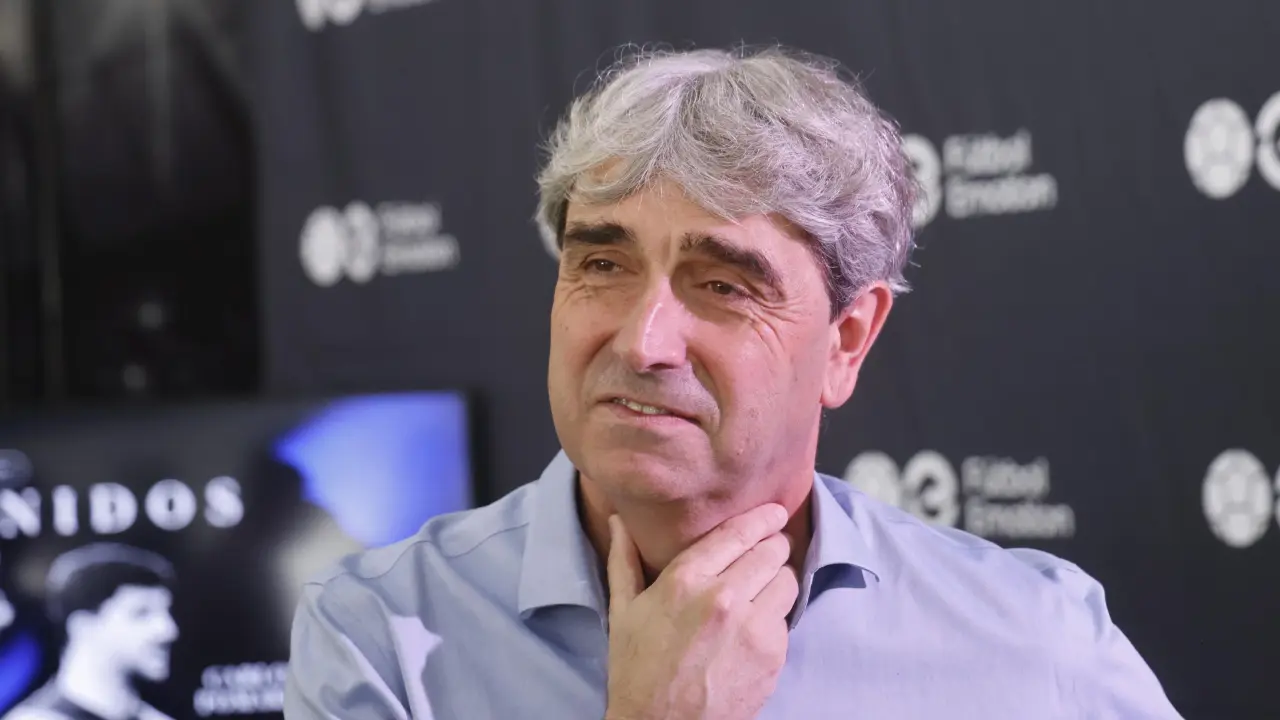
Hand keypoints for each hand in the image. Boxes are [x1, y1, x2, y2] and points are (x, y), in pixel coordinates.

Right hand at [604, 504, 798, 719]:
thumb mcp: (624, 612)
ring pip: (787, 580)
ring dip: (778, 580)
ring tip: (763, 589)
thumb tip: (618, 521)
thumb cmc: (637, 670)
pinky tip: (756, 625)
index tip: (773, 511)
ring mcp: (752, 627)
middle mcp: (723, 596)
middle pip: (771, 551)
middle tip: (770, 549)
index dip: (761, 518)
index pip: (737, 533)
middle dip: (773, 546)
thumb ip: (624, 561)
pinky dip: (776, 616)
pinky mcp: (772, 654)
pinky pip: (787, 618)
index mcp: (685, 579)